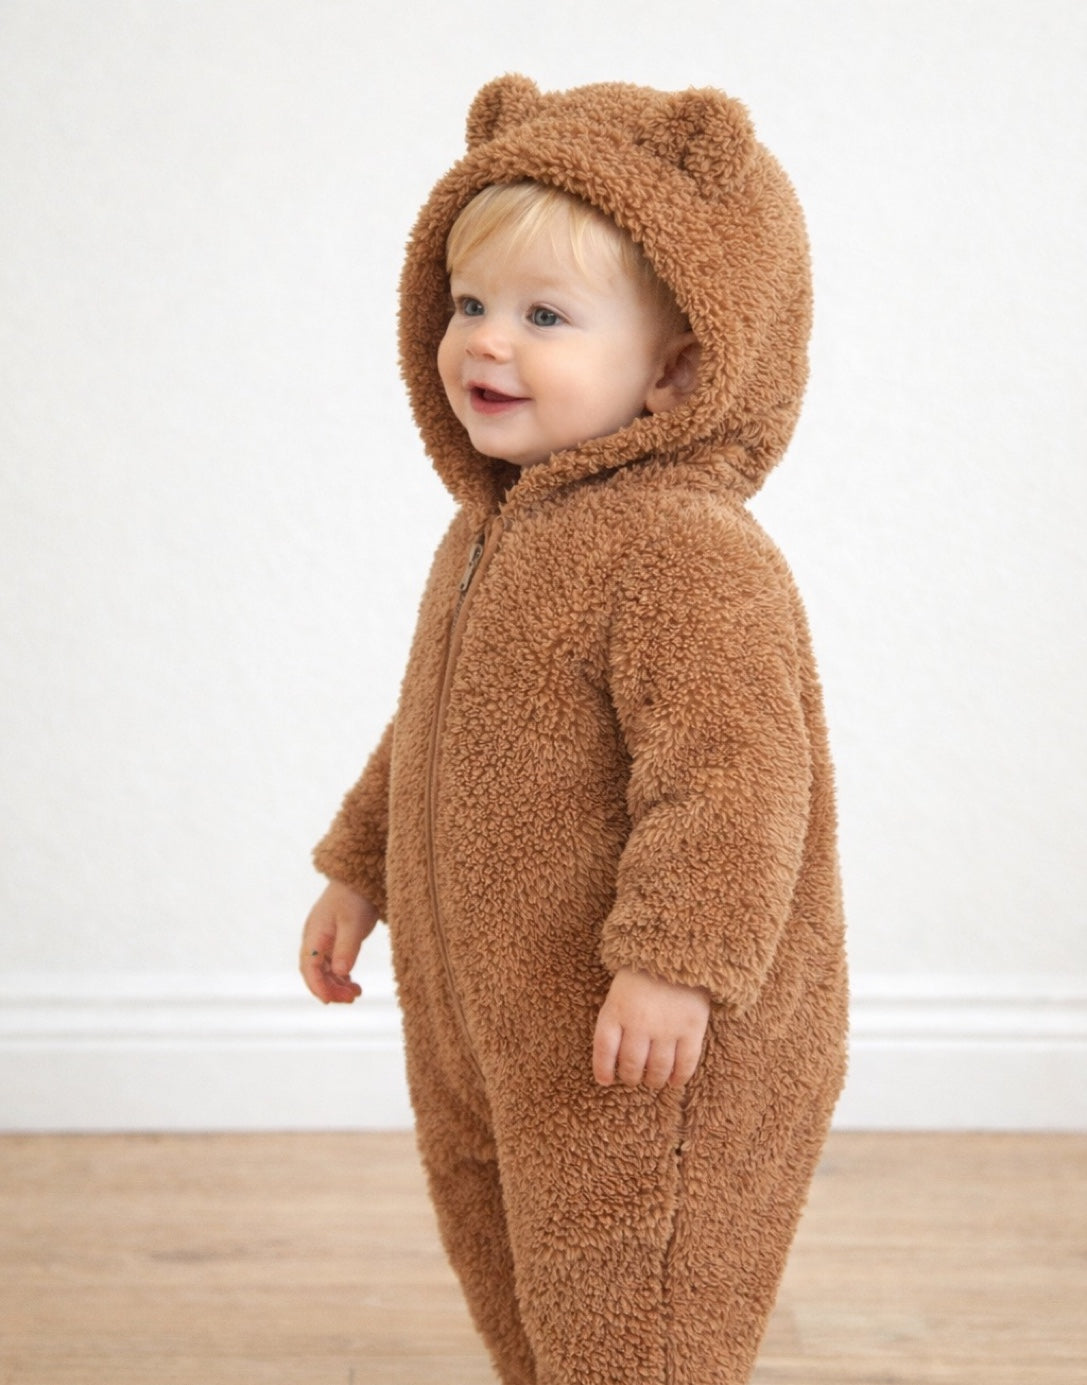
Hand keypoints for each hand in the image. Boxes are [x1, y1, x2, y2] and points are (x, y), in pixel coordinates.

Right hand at [299, 881, 378, 1003]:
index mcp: (314, 934)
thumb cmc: (356, 897)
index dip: (317, 986)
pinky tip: (352, 983)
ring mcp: (323, 938)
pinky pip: (332, 963)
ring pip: (324, 969)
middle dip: (329, 988)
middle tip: (351, 999)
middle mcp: (314, 938)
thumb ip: (346, 949)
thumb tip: (339, 974)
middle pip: (314, 972)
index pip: (309, 967)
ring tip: (356, 993)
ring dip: (336, 984)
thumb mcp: (353, 924)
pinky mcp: (334, 938)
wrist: (360, 876)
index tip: (329, 1001)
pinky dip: (340, 976)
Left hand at [593, 967, 710, 1089]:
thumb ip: (616, 1017)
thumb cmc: (645, 970)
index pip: (604, 1050)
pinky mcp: (692, 1028)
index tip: (605, 1081)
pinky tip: (675, 1081)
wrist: (679, 948)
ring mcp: (666, 1027)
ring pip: (657, 1069)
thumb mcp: (620, 989)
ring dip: (654, 1080)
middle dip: (631, 1077)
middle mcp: (639, 1022)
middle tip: (634, 1078)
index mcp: (616, 1009)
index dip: (603, 1070)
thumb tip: (613, 1055)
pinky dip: (679, 1078)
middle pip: (631, 1065)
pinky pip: (685, 1063)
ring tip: (654, 1080)